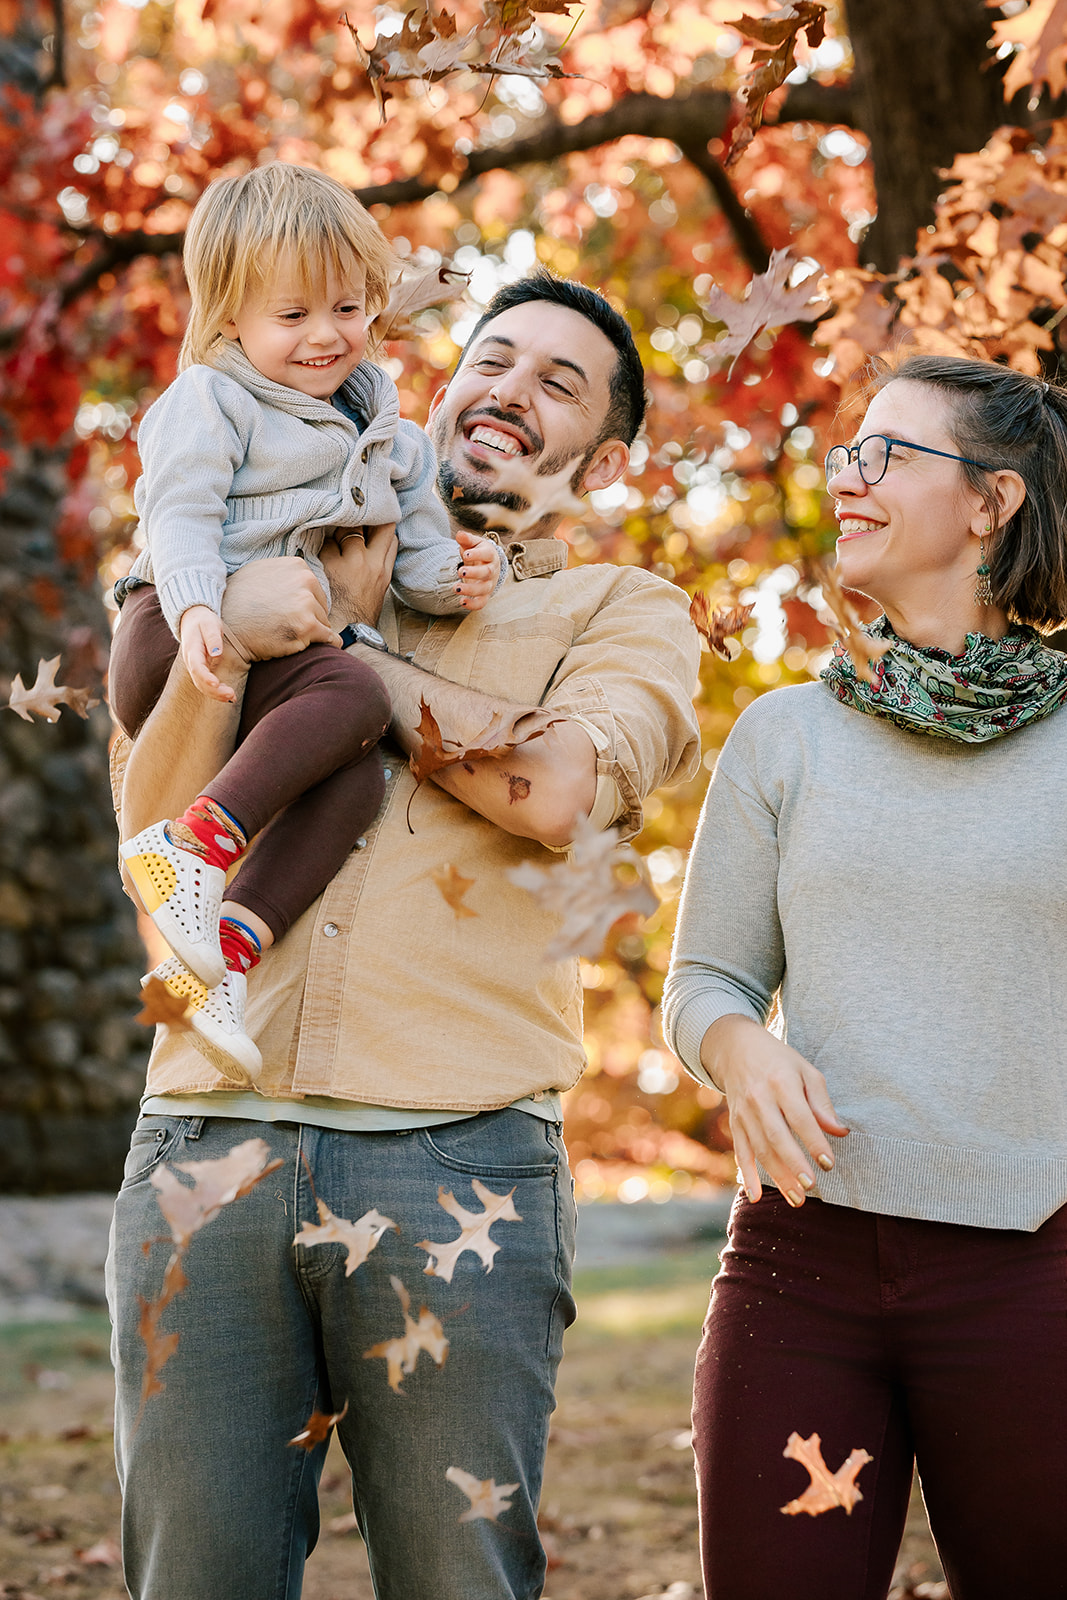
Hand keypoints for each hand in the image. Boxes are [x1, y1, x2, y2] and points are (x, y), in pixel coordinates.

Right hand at [179, 605, 234, 701]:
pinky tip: (229, 696)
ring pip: (202, 686)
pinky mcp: (201, 670)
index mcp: (192, 649)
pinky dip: (216, 692)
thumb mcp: (210, 623)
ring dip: (216, 694)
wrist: (192, 619)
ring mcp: (194, 667)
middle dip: (214, 691)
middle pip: (199, 681)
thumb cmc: (203, 621)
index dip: (205, 677)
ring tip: (232, 698)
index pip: (196, 667)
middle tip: (231, 695)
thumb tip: (217, 653)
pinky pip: (206, 684)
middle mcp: (190, 661)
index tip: (215, 684)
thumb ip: (213, 637)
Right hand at [220, 557, 340, 659]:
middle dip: (310, 618)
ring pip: (324, 623)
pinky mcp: (308, 626)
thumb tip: (304, 576)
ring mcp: (306, 603)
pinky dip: (327, 645)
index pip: (314, 590)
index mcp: (297, 566)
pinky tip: (315, 647)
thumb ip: (285, 573)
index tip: (287, 613)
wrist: (227, 631)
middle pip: (322, 606)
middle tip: (286, 626)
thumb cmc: (239, 604)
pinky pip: (330, 639)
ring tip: (288, 634)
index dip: (303, 605)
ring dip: (312, 632)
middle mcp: (304, 580)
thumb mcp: (261, 573)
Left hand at [320, 523, 397, 626]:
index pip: (388, 532)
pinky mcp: (330, 564)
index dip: (379, 520)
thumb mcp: (379, 590)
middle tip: (348, 518)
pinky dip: (321, 546)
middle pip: (369, 525)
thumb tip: (380, 544)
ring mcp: (351, 562)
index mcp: (383, 569)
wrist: (345, 635)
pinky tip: (316, 553)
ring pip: (346, 530)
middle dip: (359, 519)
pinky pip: (325, 544)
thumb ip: (380, 565)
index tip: (371, 515)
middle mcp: (370, 562)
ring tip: (330, 537)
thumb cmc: (359, 616)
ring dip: (338, 531)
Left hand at [454, 529, 502, 610]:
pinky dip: (473, 605)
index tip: (466, 554)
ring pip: (484, 589)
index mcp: (490, 555)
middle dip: (474, 573)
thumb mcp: (473, 544)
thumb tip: (459, 535)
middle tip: (460, 571)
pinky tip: (461, 602)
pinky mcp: (484, 595)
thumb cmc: (477, 552)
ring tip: (455, 588)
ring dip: (470, 589)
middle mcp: (492, 570)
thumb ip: (466, 539)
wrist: (486, 565)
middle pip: (487, 573)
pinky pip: (481, 602)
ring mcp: (489, 584)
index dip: (478, 555)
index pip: (487, 554)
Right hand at [702, 1015, 848, 1206]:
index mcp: (781, 1082)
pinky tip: (755, 1196)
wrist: (735, 1048)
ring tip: (797, 1198)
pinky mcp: (734, 1122)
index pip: (799, 1116)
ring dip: (777, 1176)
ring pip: (759, 1148)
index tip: (828, 1163)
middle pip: (776, 1135)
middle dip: (793, 1163)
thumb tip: (840, 1132)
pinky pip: (740, 1151)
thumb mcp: (805, 1071)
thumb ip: (822, 1103)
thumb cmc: (778, 1061)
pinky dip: (746, 1174)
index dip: (814, 1141)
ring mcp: (743, 1112)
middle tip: (810, 1186)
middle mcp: (759, 1097)